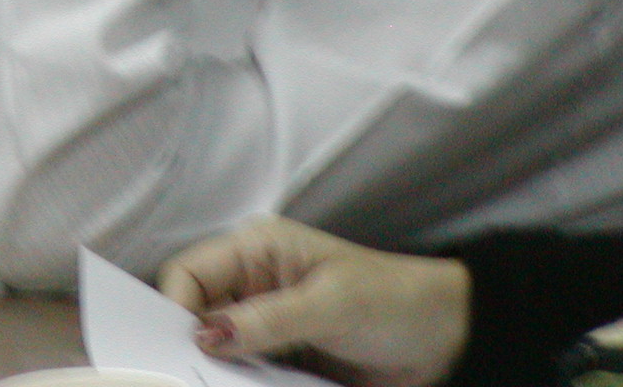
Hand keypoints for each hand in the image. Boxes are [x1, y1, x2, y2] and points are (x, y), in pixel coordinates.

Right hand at [157, 217, 471, 386]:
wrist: (447, 337)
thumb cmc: (393, 300)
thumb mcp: (330, 305)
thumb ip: (269, 320)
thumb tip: (207, 337)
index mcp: (256, 250)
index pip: (189, 273)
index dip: (175, 307)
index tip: (177, 348)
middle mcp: (251, 283)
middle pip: (195, 313)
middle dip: (191, 343)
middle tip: (185, 374)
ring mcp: (265, 323)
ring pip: (216, 348)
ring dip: (218, 370)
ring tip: (217, 386)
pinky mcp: (280, 357)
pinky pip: (244, 373)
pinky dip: (241, 385)